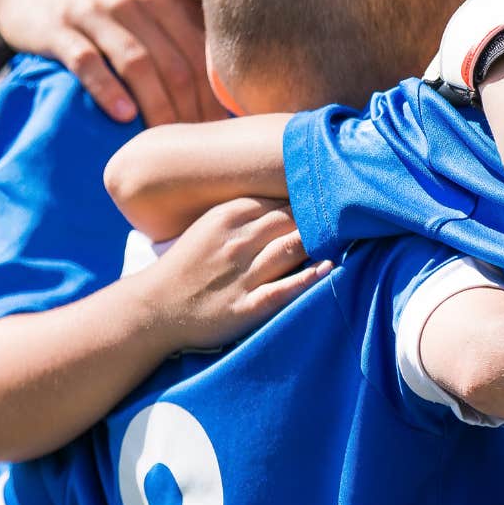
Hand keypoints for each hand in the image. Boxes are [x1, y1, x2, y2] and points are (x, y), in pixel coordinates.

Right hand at [0, 0, 219, 124]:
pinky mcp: (57, 28)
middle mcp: (131, 0)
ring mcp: (93, 13)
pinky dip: (107, 89)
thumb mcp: (137, 1)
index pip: (199, 51)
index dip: (212, 96)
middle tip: (193, 149)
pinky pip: (87, 61)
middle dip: (188, 110)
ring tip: (164, 143)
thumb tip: (218, 83)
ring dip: (155, 106)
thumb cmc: (93, 1)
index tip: (216, 132)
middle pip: (174, 62)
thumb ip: (175, 29)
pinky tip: (122, 117)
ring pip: (137, 63)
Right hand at [147, 197, 332, 349]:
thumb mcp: (210, 225)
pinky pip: (285, 288)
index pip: (281, 197)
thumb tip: (289, 199)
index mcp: (228, 215)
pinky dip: (309, 278)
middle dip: (321, 217)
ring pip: (293, 248)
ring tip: (346, 238)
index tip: (332, 197)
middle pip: (293, 219)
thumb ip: (246, 211)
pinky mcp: (246, 306)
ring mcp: (243, 274)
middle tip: (348, 217)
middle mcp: (238, 240)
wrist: (155, 307)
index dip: (309, 198)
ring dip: (321, 242)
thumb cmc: (187, 264)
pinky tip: (328, 269)